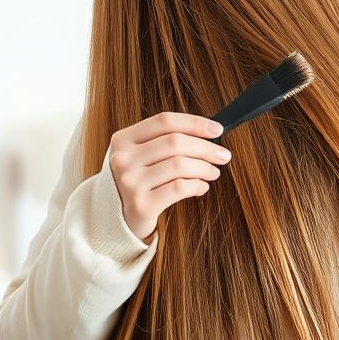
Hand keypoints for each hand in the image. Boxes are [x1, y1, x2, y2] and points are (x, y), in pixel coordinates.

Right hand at [108, 111, 232, 243]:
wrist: (115, 217)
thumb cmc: (137, 180)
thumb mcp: (140, 155)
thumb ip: (165, 140)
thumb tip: (209, 133)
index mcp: (122, 139)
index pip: (164, 121)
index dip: (194, 123)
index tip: (218, 130)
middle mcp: (123, 159)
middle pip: (175, 142)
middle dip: (206, 148)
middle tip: (223, 155)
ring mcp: (130, 182)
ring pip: (179, 165)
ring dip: (204, 167)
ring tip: (213, 172)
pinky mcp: (141, 205)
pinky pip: (179, 188)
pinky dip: (197, 185)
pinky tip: (202, 187)